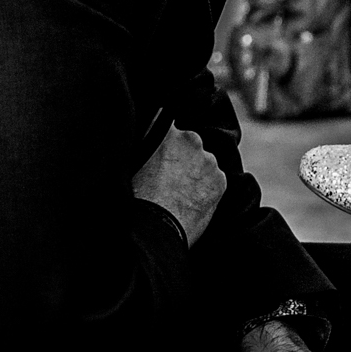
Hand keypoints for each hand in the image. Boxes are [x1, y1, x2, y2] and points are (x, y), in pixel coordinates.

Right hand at [130, 125, 225, 245]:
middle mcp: (191, 140)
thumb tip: (144, 144)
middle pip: (188, 143)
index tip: (160, 150)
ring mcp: (209, 160)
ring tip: (177, 193)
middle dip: (180, 155)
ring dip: (195, 172)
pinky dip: (205, 188)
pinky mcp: (220, 180)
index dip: (164, 136)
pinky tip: (190, 202)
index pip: (167, 122)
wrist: (154, 229)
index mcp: (166, 132)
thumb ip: (143, 147)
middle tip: (166, 177)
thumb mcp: (130, 165)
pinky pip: (214, 180)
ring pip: (203, 162)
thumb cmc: (135, 199)